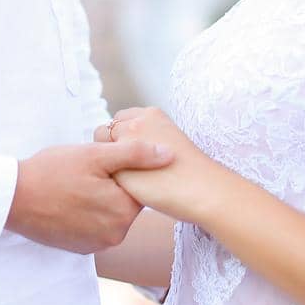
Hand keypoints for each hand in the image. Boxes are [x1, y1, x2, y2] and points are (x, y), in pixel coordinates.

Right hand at [5, 139, 174, 253]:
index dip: (124, 169)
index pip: (139, 186)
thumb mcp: (95, 155)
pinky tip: (71, 200)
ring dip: (100, 199)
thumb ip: (136, 154)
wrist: (12, 198)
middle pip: (125, 202)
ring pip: (111, 214)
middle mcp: (115, 235)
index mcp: (123, 212)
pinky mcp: (81, 249)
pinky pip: (96, 227)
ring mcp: (97, 245)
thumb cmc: (52, 171)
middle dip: (112, 185)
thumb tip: (170, 153)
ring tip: (77, 184)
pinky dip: (88, 214)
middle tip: (87, 171)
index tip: (104, 161)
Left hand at [93, 107, 219, 223]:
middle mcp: (135, 124)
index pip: (121, 119)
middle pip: (107, 130)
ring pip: (101, 149)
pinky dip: (112, 177)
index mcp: (151, 114)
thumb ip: (148, 138)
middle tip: (126, 166)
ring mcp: (126, 144)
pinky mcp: (120, 166)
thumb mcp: (169, 141)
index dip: (122, 136)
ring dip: (108, 161)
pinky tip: (129, 187)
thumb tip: (129, 145)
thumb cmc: (191, 171)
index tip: (131, 152)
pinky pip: (106, 171)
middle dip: (111, 146)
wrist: (204, 189)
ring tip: (129, 177)